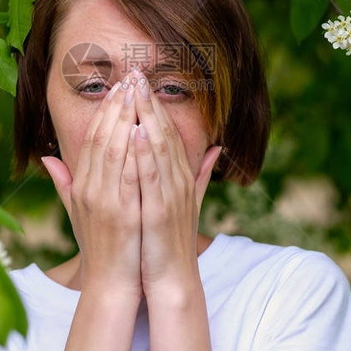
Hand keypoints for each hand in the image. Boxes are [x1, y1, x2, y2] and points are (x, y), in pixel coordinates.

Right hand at [41, 72, 142, 300]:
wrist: (110, 283)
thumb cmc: (100, 246)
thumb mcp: (78, 211)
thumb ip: (65, 182)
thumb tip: (47, 157)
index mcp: (82, 187)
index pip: (90, 139)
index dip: (103, 112)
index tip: (116, 89)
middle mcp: (89, 190)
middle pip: (100, 138)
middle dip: (115, 107)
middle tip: (128, 79)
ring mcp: (104, 201)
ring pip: (113, 151)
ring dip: (124, 119)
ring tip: (136, 94)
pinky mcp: (122, 212)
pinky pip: (127, 175)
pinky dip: (133, 151)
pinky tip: (142, 130)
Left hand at [130, 71, 221, 296]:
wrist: (172, 278)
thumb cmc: (170, 240)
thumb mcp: (186, 200)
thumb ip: (198, 173)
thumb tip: (216, 147)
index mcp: (180, 176)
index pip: (166, 132)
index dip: (154, 105)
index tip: (139, 80)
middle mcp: (179, 180)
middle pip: (164, 132)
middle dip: (149, 101)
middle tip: (136, 72)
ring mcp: (172, 194)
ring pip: (159, 147)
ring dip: (147, 117)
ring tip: (135, 90)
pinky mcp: (162, 211)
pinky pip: (152, 177)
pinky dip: (145, 153)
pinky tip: (136, 132)